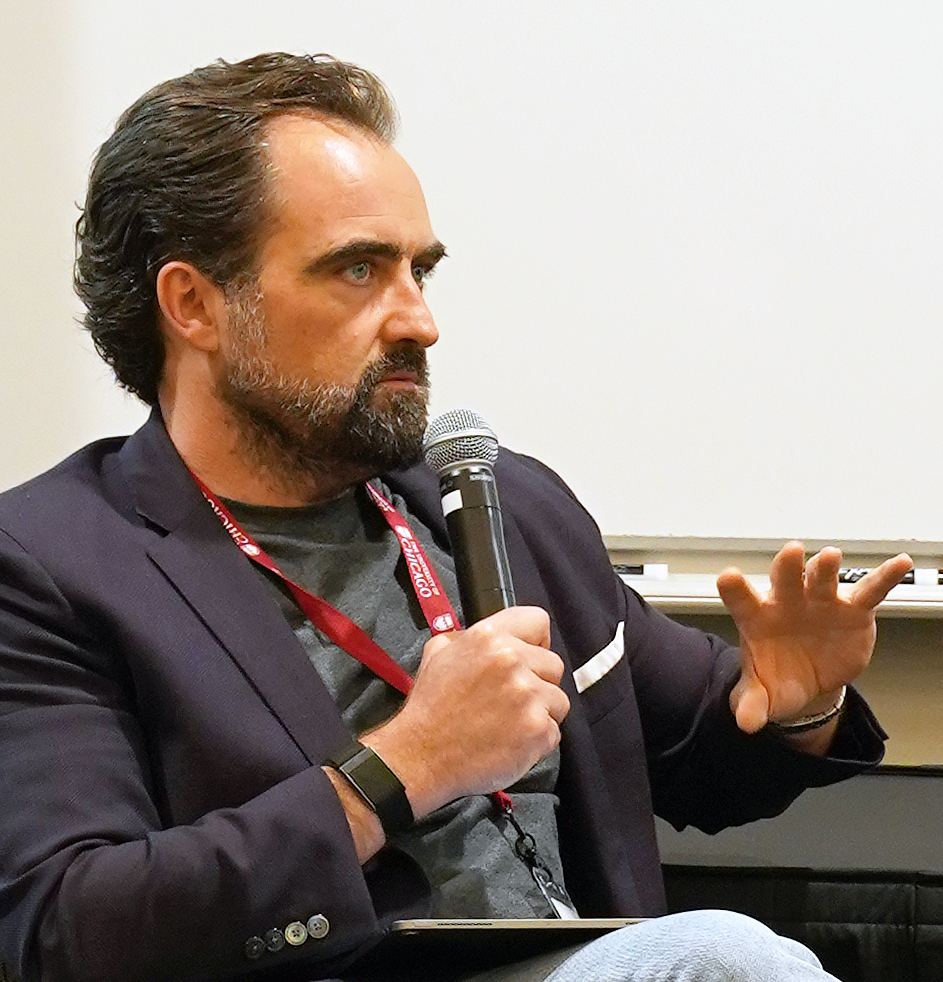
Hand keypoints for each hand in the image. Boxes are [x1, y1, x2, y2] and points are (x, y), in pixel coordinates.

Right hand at [364, 606, 569, 816]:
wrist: (421, 756)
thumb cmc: (429, 708)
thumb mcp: (437, 653)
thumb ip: (467, 638)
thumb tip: (492, 638)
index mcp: (488, 638)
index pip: (538, 621)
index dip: (536, 641)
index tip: (531, 656)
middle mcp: (511, 661)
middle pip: (553, 664)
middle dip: (538, 681)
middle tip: (513, 699)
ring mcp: (528, 696)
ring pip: (558, 699)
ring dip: (540, 712)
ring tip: (510, 723)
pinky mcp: (537, 730)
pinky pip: (553, 731)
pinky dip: (537, 740)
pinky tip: (510, 741)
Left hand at [717, 542, 911, 733]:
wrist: (810, 680)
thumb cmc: (778, 677)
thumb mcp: (763, 696)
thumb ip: (752, 705)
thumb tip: (746, 723)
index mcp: (758, 618)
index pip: (742, 600)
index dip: (735, 589)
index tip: (728, 577)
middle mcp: (787, 602)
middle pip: (784, 579)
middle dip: (786, 566)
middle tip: (791, 552)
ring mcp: (820, 602)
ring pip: (821, 579)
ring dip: (826, 567)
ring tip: (831, 556)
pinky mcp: (853, 610)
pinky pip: (870, 591)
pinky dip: (886, 577)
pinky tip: (901, 563)